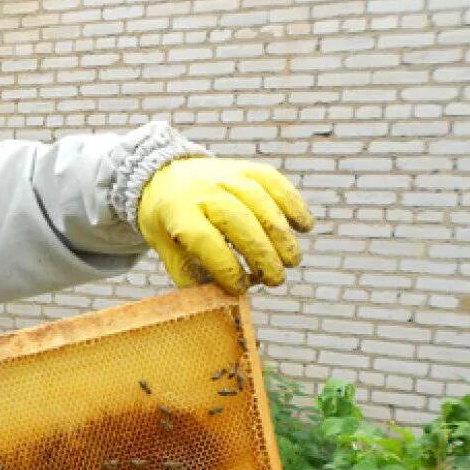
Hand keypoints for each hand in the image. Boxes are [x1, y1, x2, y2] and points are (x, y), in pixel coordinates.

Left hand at [137, 158, 313, 293]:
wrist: (165, 176)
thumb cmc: (169, 222)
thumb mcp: (165, 247)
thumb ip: (189, 275)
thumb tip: (220, 302)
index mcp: (177, 211)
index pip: (204, 239)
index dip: (225, 266)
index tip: (240, 287)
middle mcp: (203, 189)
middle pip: (239, 221)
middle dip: (262, 254)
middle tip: (276, 280)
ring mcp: (227, 174)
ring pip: (261, 202)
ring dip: (282, 235)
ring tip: (291, 261)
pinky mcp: (247, 167)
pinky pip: (275, 182)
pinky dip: (294, 204)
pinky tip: (304, 226)